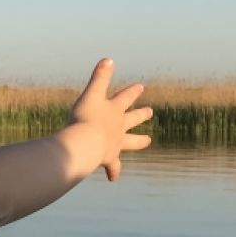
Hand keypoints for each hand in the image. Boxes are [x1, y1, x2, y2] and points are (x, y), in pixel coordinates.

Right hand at [69, 59, 152, 180]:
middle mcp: (118, 127)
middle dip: (140, 114)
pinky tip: (113, 178)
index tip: (141, 87)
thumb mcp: (91, 95)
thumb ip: (99, 77)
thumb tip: (109, 58)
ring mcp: (116, 143)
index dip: (132, 92)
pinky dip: (114, 171)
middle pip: (133, 119)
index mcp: (113, 111)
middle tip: (150, 112)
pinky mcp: (109, 158)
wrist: (86, 143)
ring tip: (148, 141)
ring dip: (138, 141)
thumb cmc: (85, 119)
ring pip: (130, 142)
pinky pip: (113, 167)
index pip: (125, 98)